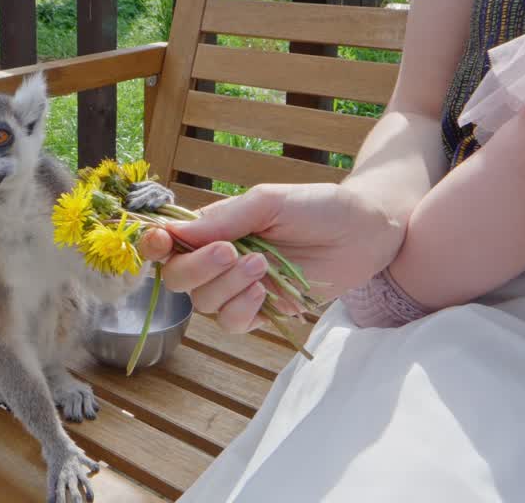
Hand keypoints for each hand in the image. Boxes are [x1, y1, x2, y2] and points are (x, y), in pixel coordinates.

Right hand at [137, 183, 404, 333]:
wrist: (370, 230)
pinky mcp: (265, 311)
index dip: (154, 245)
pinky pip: (233, 323)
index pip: (168, 241)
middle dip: (197, 269)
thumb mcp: (270, 201)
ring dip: (227, 288)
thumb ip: (224, 218)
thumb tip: (176, 232)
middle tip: (231, 252)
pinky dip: (242, 311)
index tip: (159, 242)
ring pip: (205, 304)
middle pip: (178, 278)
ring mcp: (241, 288)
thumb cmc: (320, 206)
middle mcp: (220, 259)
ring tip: (262, 267)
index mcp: (215, 227)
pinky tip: (263, 294)